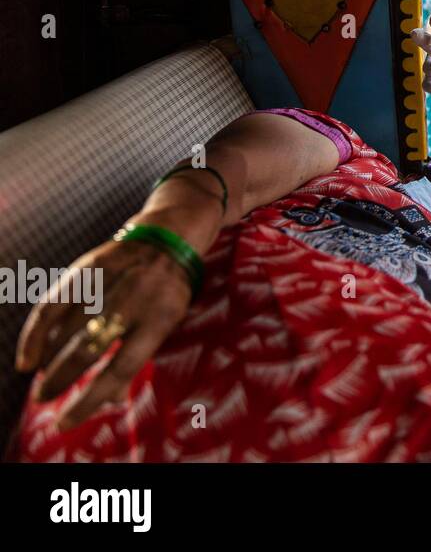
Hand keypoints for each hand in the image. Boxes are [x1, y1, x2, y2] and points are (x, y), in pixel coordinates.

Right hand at [16, 223, 193, 429]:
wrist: (171, 238)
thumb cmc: (167, 293)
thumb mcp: (167, 324)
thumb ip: (138, 357)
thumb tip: (108, 400)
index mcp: (160, 320)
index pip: (120, 368)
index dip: (89, 400)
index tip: (64, 423)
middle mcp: (134, 300)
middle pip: (88, 349)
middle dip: (61, 380)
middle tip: (44, 400)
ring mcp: (111, 281)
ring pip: (68, 329)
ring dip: (49, 361)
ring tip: (41, 384)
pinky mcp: (90, 266)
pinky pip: (55, 303)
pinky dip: (37, 332)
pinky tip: (29, 357)